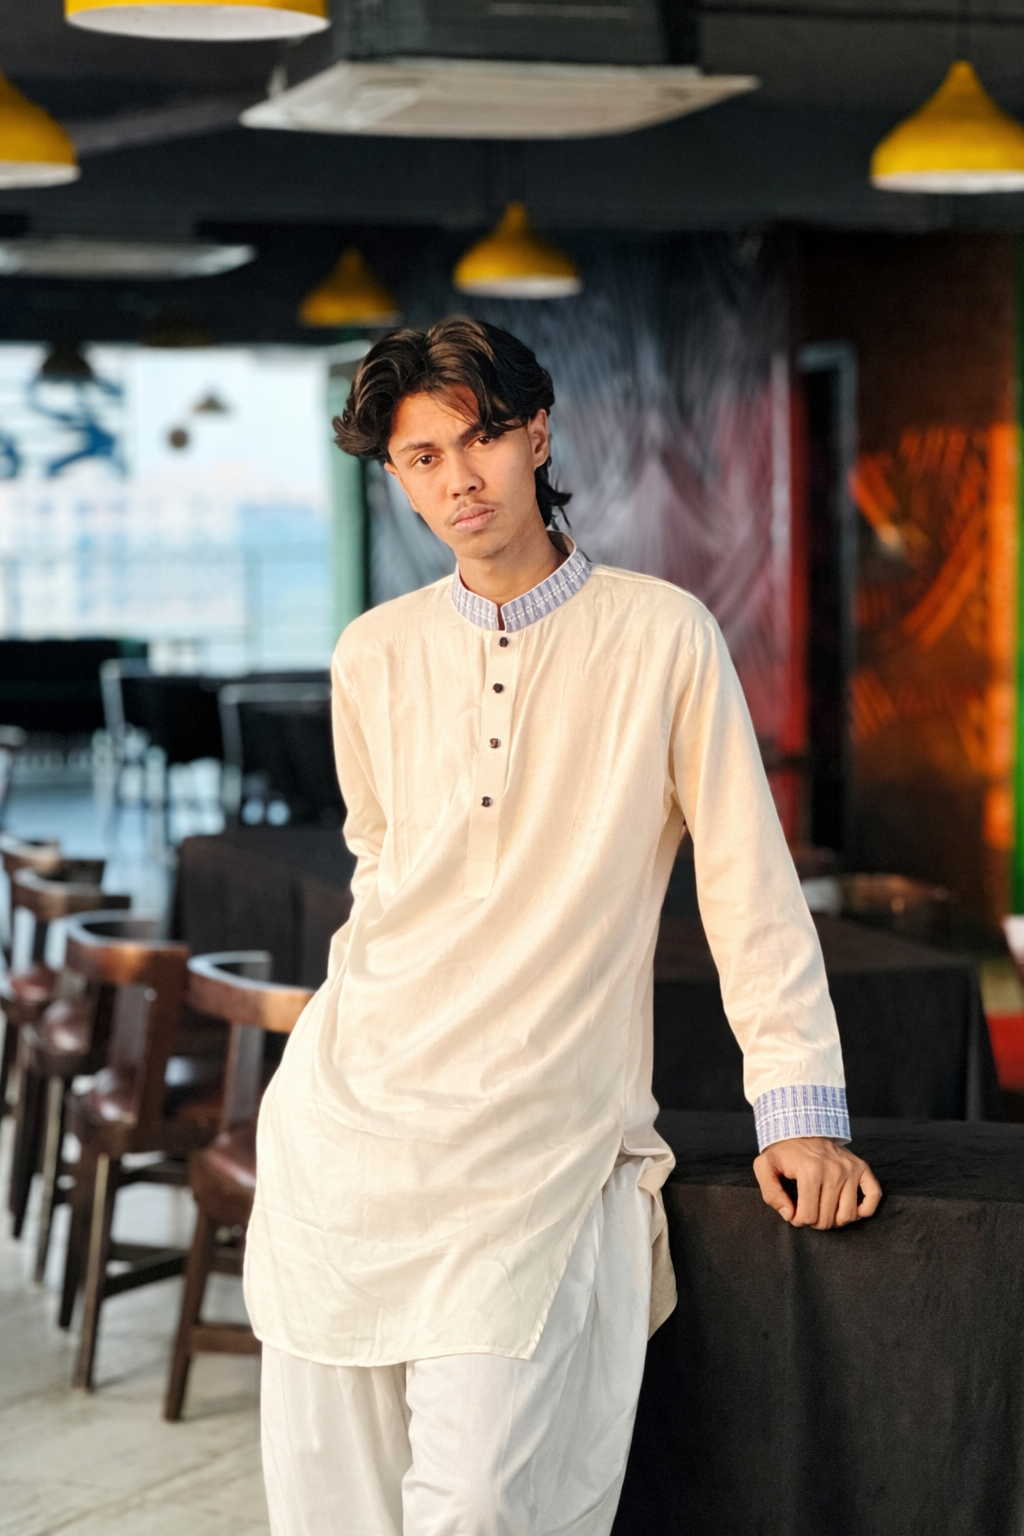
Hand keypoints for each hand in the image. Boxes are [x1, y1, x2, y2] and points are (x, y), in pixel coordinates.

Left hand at [753, 1137, 881, 1228]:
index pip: (808, 1216)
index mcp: (810, 1171)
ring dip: (835, 1219)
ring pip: (849, 1215)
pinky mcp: (862, 1168)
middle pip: (828, 1219)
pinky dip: (863, 1209)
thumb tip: (789, 1215)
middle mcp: (834, 1170)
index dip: (797, 1220)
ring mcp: (850, 1169)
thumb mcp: (764, 1166)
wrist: (802, 1128)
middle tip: (807, 1209)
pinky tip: (848, 1207)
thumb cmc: (783, 1152)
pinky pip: (873, 1197)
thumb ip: (770, 1193)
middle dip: (815, 1221)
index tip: (792, 1210)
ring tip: (823, 1209)